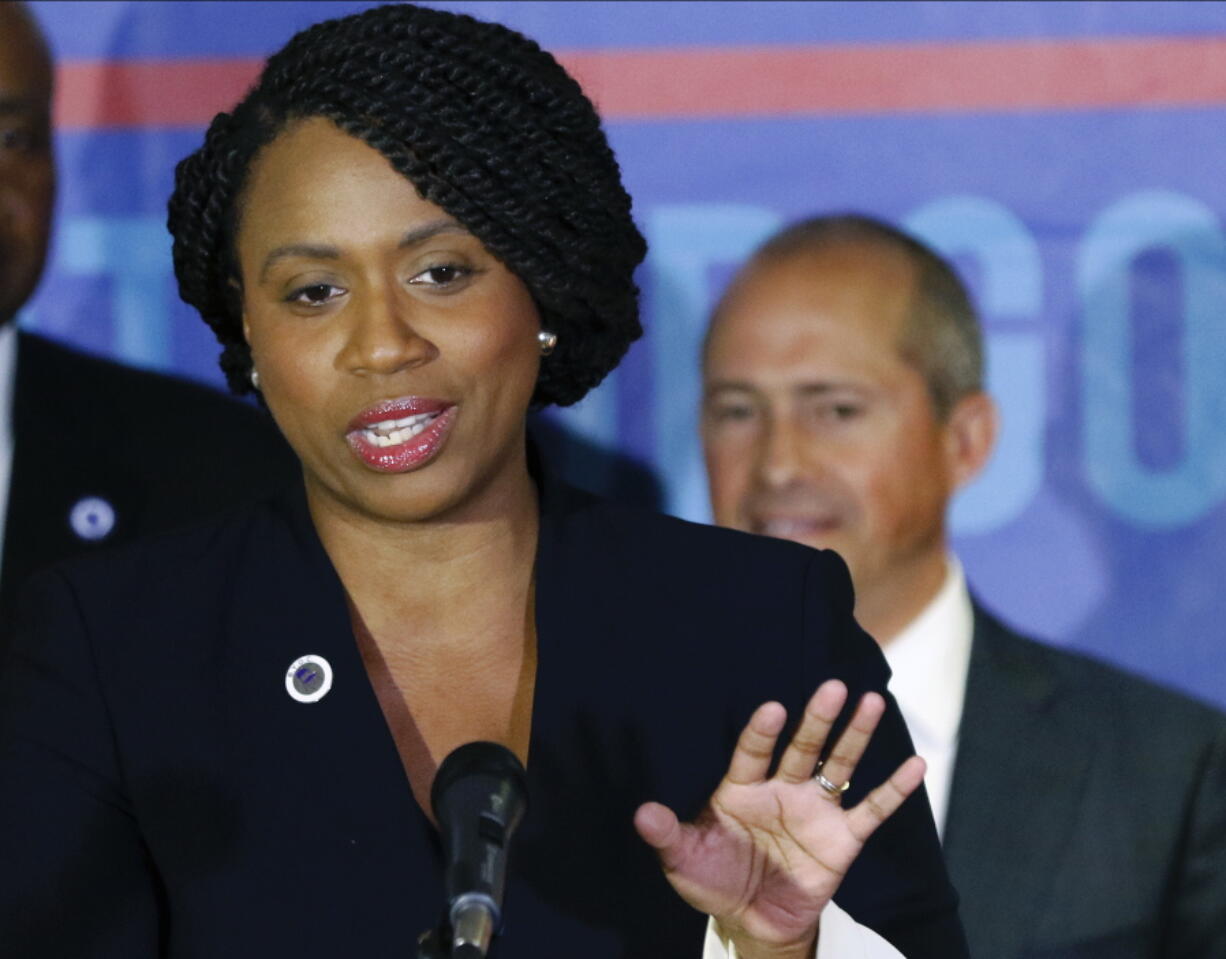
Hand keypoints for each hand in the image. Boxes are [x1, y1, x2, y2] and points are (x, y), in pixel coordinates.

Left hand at [633, 680, 925, 958]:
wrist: (752, 921)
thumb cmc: (714, 880)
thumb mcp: (684, 860)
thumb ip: (668, 836)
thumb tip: (641, 814)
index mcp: (741, 788)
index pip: (752, 752)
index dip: (761, 732)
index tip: (771, 708)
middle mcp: (782, 789)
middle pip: (802, 747)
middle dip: (817, 719)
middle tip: (833, 686)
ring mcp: (815, 810)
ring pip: (838, 765)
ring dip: (855, 735)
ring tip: (872, 701)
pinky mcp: (843, 839)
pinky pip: (872, 810)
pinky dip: (893, 789)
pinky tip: (916, 764)